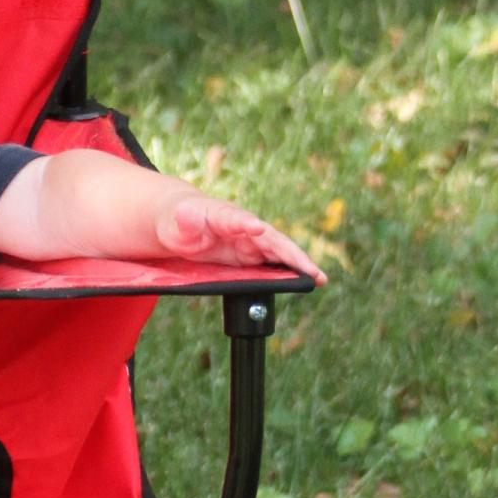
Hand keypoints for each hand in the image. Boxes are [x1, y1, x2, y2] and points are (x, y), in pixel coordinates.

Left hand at [155, 193, 326, 283]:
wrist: (183, 220)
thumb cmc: (180, 218)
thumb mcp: (178, 219)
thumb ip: (186, 219)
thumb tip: (188, 216)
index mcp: (225, 215)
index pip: (238, 220)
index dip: (248, 225)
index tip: (258, 229)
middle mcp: (245, 227)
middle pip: (272, 240)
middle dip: (292, 255)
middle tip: (312, 270)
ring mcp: (250, 241)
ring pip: (278, 253)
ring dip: (298, 265)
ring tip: (318, 279)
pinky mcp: (250, 255)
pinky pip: (272, 263)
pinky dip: (289, 271)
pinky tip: (304, 282)